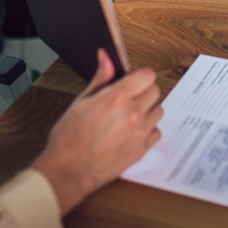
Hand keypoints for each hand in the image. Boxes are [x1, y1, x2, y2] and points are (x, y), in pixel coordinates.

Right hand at [32, 49, 162, 215]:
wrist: (69, 170)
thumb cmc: (69, 137)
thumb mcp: (82, 101)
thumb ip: (101, 77)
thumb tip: (106, 57)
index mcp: (116, 98)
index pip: (147, 75)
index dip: (139, 75)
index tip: (132, 79)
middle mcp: (132, 114)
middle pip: (155, 91)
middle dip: (143, 90)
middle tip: (128, 97)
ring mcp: (139, 134)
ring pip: (158, 111)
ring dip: (147, 110)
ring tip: (130, 115)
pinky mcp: (141, 151)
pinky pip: (156, 132)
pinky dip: (148, 130)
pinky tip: (132, 131)